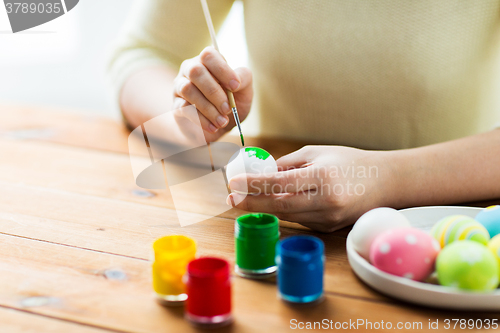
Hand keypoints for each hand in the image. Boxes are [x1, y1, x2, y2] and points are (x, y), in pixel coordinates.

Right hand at [173, 46, 252, 141]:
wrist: (218, 126)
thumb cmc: (231, 103)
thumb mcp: (244, 90)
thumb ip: (243, 79)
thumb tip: (236, 80)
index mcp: (208, 62)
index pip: (209, 55)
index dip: (222, 69)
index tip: (236, 86)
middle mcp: (190, 69)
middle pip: (196, 71)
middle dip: (214, 92)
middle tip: (227, 109)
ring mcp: (180, 87)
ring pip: (188, 90)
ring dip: (208, 108)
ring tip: (222, 121)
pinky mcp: (176, 105)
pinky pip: (184, 108)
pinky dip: (202, 120)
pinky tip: (213, 127)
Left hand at [227, 146, 393, 231]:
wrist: (385, 182)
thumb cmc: (349, 161)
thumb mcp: (317, 153)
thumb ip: (288, 164)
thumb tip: (261, 174)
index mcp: (323, 178)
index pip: (281, 184)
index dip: (254, 185)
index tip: (234, 182)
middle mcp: (326, 202)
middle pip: (279, 206)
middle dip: (251, 202)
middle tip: (230, 197)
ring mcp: (328, 218)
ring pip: (286, 215)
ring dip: (264, 207)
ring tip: (244, 198)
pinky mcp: (328, 228)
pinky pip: (299, 219)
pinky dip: (284, 211)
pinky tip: (272, 203)